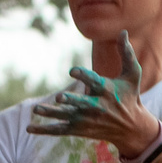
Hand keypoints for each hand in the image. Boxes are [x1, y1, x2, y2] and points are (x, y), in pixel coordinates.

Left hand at [26, 29, 161, 159]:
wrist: (131, 128)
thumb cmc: (130, 96)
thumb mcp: (132, 75)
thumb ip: (127, 54)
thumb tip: (123, 32)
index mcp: (107, 91)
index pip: (95, 82)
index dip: (84, 76)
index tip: (72, 70)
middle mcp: (97, 107)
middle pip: (81, 104)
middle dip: (71, 101)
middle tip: (59, 97)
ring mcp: (86, 120)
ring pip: (66, 117)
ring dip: (51, 114)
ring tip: (36, 109)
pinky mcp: (79, 130)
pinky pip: (59, 130)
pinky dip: (45, 130)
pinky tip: (29, 128)